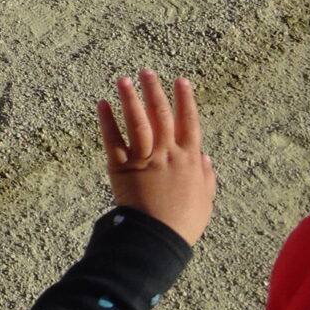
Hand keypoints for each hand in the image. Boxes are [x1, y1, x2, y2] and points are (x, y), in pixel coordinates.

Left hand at [97, 70, 216, 245]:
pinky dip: (107, 121)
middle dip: (154, 90)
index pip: (189, 122)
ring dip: (130, 98)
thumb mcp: (205, 200)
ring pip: (137, 122)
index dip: (185, 100)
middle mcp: (167, 154)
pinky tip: (103, 104)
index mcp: (189, 160)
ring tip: (123, 79)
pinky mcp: (121, 168)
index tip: (181, 81)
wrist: (157, 238)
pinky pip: (113, 140)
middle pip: (161, 115)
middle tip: (146, 71)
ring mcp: (144, 159)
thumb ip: (206, 177)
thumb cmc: (183, 222)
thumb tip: (206, 157)